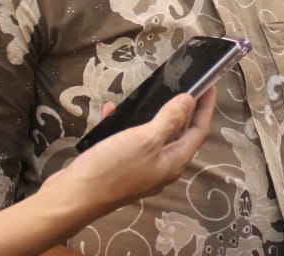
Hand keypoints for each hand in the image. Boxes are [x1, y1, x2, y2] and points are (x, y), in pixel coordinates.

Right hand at [48, 88, 216, 213]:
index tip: (210, 86)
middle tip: (186, 86)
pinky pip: (126, 139)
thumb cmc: (113, 169)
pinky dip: (123, 123)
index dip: (205, 108)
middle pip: (179, 134)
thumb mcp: (145, 139)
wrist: (74, 197)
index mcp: (173, 161)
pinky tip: (112, 111)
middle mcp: (160, 166)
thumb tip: (190, 101)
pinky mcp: (119, 165)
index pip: (198, 131)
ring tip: (153, 94)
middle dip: (184, 110)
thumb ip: (169, 120)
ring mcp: (139, 167)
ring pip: (153, 135)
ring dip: (153, 115)